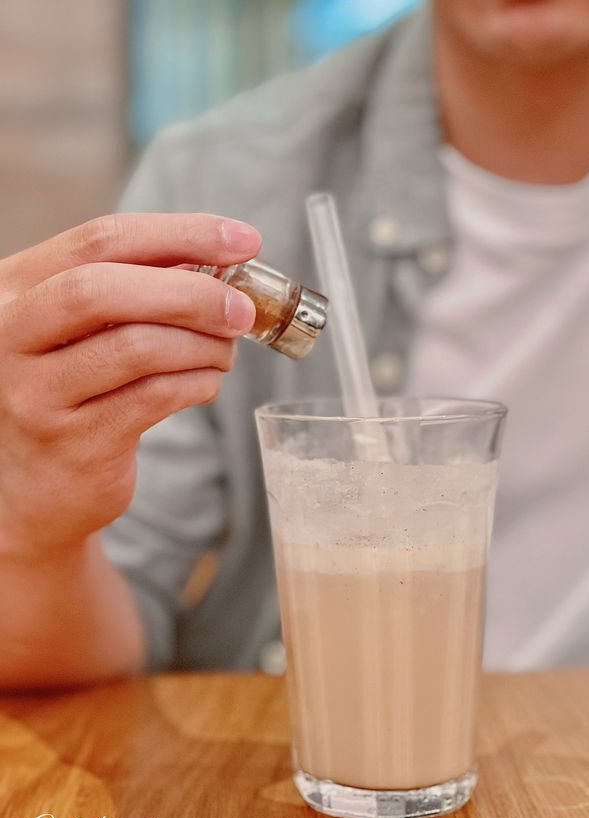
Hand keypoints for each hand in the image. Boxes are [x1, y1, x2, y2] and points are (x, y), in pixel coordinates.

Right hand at [0, 213, 259, 556]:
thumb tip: (214, 261)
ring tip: (225, 351)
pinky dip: (197, 384)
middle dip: (191, 293)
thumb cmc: (68, 392)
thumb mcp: (80, 330)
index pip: (100, 241)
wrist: (31, 489)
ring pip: (137, 348)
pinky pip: (154, 398)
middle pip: (105, 290)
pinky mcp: (75, 443)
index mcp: (13, 289)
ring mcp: (35, 394)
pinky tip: (206, 382)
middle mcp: (9, 336)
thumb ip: (132, 291)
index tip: (241, 239)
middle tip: (242, 308)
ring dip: (202, 345)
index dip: (180, 233)